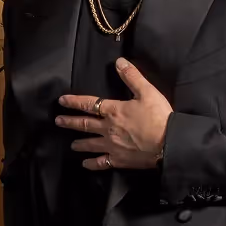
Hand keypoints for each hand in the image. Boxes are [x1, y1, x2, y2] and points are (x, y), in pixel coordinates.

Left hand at [56, 58, 171, 170]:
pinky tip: (85, 164)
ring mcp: (112, 146)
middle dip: (70, 122)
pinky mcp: (118, 160)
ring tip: (71, 145)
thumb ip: (132, 76)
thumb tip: (119, 62)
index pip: (89, 104)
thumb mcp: (147, 92)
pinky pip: (101, 163)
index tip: (61, 101)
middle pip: (85, 124)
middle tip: (58, 121)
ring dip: (79, 143)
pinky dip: (92, 164)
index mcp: (114, 111)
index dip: (74, 102)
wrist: (168, 143)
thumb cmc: (158, 117)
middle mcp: (108, 129)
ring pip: (90, 144)